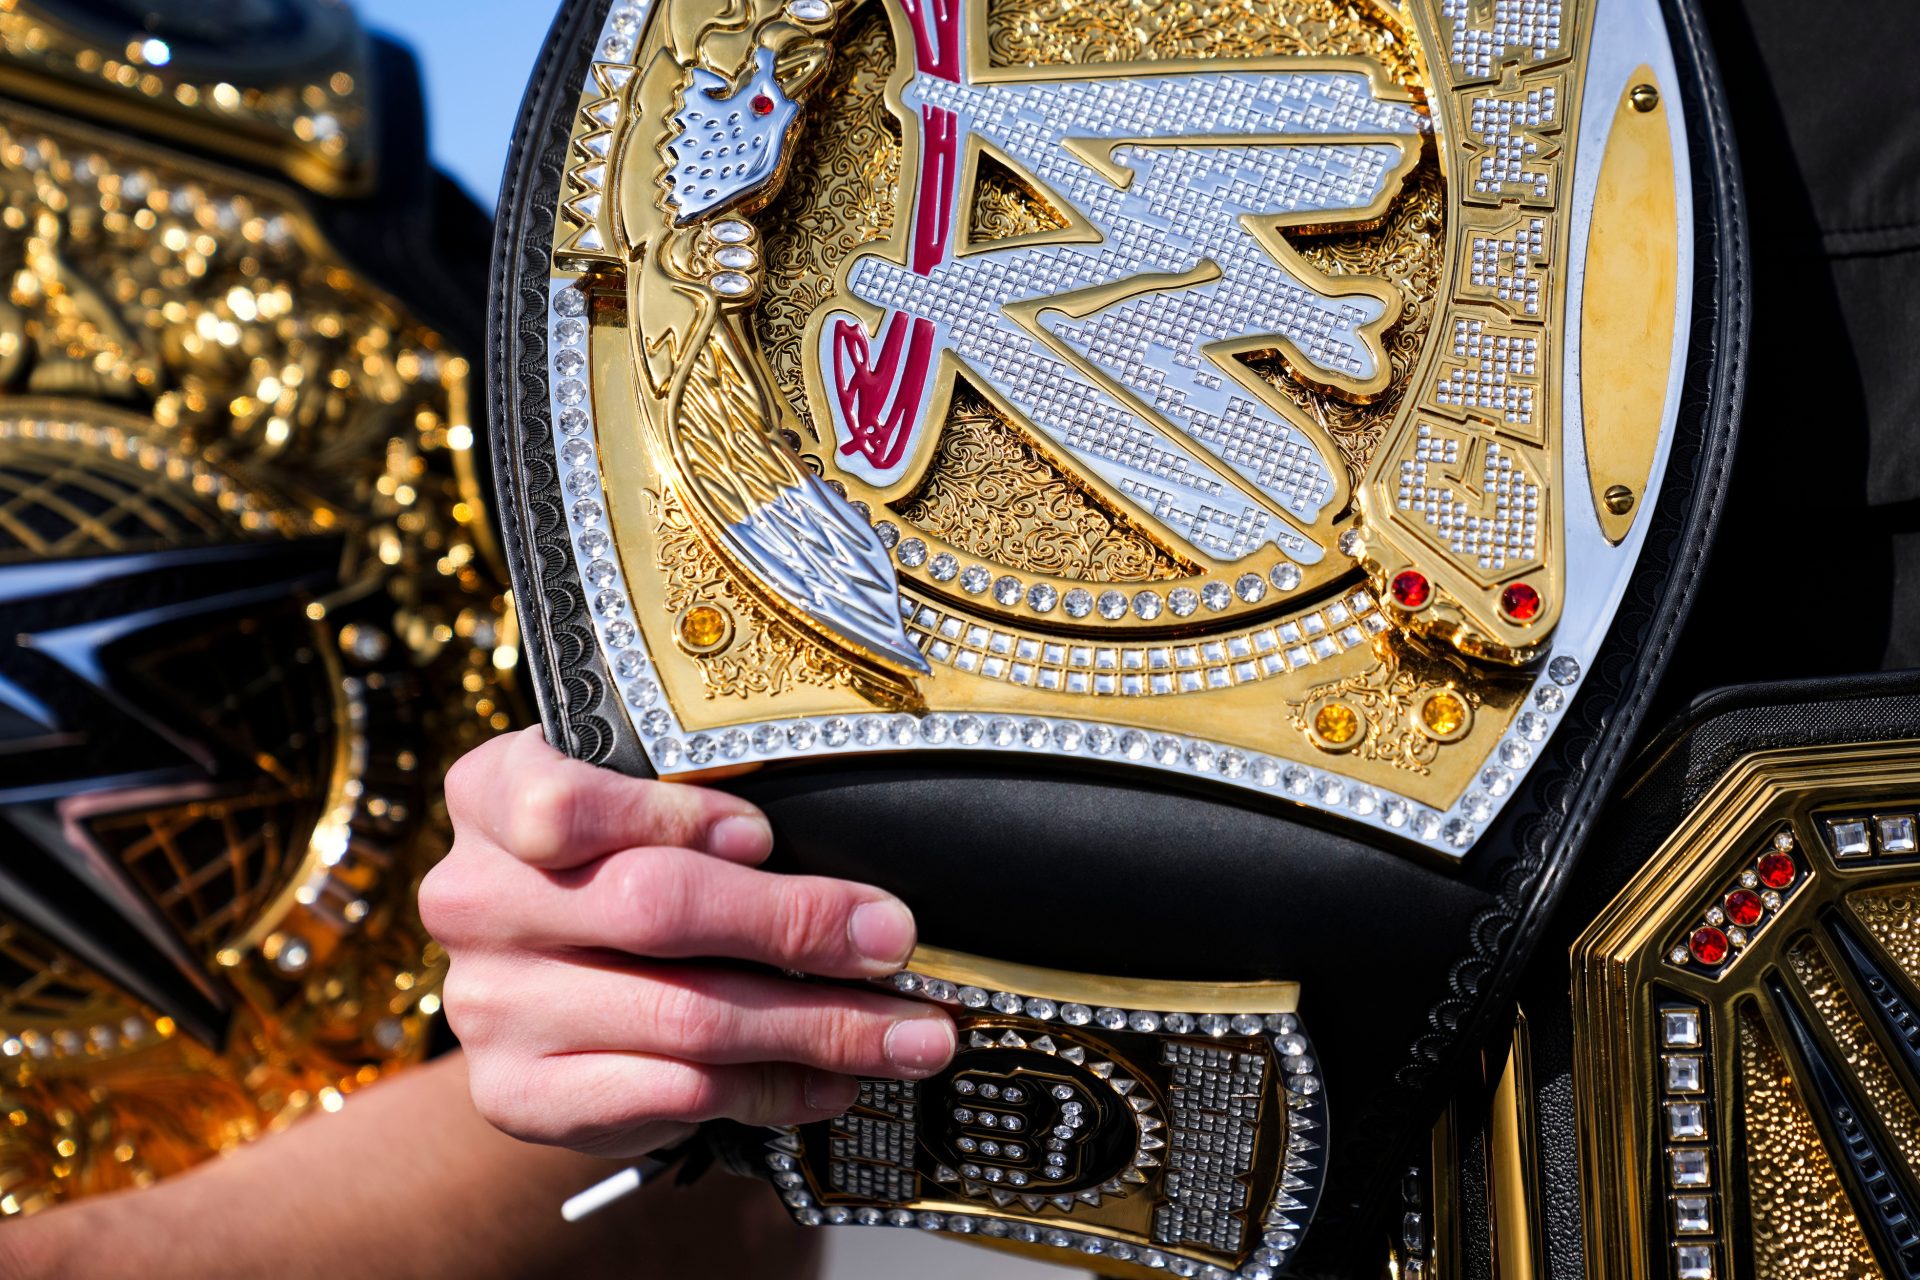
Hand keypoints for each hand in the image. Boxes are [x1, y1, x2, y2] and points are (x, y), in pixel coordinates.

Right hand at [421, 728, 954, 1159]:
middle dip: (796, 925)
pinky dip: (772, 1089)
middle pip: (651, 910)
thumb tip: (862, 882)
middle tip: (894, 941)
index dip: (671, 818)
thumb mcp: (637, 801)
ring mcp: (488, 1004)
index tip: (763, 837)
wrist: (542, 978)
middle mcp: (473, 897)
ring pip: (684, 1016)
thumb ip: (707, 803)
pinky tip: (833, 1081)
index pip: (563, 803)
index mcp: (494, 792)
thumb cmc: (616, 860)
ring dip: (818, 1028)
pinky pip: (671, 1094)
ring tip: (908, 1034)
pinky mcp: (518, 1094)